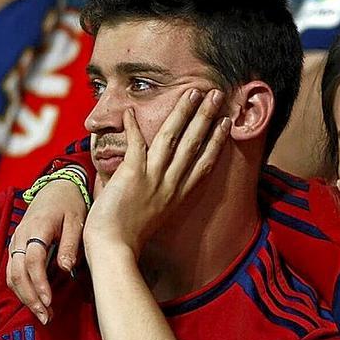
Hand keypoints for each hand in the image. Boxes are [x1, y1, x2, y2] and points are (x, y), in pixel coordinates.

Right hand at [6, 179, 86, 322]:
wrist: (57, 187)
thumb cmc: (70, 203)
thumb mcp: (77, 220)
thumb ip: (70, 244)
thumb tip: (65, 268)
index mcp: (36, 228)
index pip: (32, 260)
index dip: (39, 283)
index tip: (49, 300)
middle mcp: (20, 236)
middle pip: (17, 272)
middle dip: (30, 297)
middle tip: (45, 316)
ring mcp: (15, 241)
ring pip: (11, 275)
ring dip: (24, 296)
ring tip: (42, 313)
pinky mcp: (16, 246)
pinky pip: (12, 271)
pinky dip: (21, 288)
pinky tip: (34, 300)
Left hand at [83, 88, 229, 258]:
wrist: (113, 247)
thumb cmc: (128, 235)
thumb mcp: (154, 213)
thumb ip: (158, 192)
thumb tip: (154, 177)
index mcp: (178, 194)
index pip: (204, 162)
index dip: (217, 140)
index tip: (226, 123)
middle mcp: (171, 183)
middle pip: (194, 143)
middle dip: (207, 116)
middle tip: (217, 95)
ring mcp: (153, 178)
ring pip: (172, 138)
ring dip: (184, 112)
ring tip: (193, 92)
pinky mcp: (133, 174)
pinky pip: (136, 144)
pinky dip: (134, 126)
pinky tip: (133, 110)